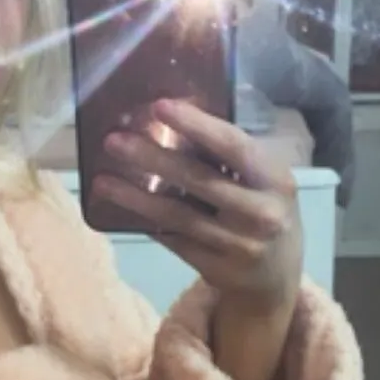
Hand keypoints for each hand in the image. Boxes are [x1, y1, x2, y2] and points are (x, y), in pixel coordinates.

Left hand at [93, 98, 302, 313]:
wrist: (278, 274)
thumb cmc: (262, 207)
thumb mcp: (261, 178)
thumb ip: (226, 155)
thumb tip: (166, 119)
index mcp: (274, 178)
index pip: (232, 146)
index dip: (196, 124)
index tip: (159, 105)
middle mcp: (260, 212)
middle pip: (197, 179)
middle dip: (151, 158)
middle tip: (112, 141)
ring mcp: (238, 244)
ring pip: (176, 215)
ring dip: (134, 196)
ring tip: (102, 181)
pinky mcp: (216, 269)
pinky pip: (172, 240)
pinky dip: (144, 221)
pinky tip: (120, 208)